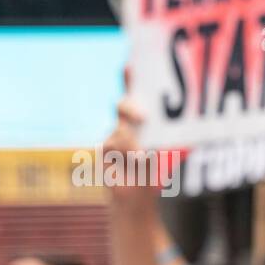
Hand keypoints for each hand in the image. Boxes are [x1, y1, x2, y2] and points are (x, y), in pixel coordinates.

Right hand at [103, 67, 151, 204]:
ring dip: (133, 146)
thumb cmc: (151, 174)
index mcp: (140, 123)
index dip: (130, 79)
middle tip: (143, 118)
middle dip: (130, 108)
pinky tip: (133, 166)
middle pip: (122, 106)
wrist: (136, 199)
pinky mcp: (103, 150)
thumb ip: (160, 137)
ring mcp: (112, 136)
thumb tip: (159, 127)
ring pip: (120, 132)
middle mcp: (124, 125)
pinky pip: (112, 146)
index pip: (135, 96)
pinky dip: (124, 156)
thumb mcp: (162, 154)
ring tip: (142, 159)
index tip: (130, 65)